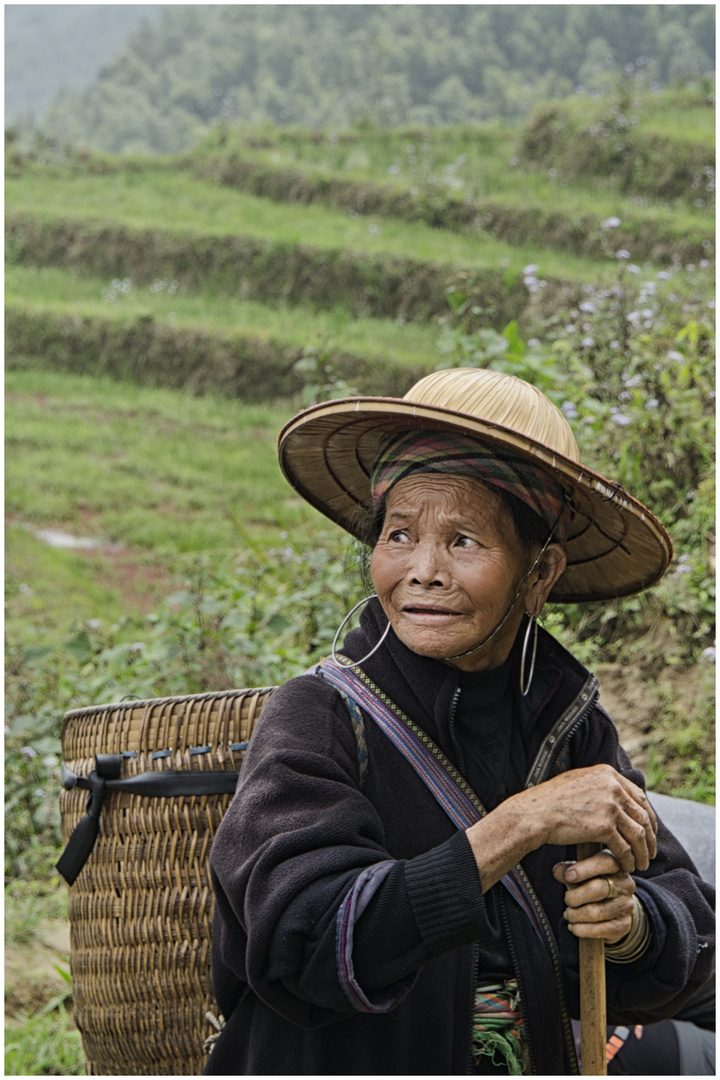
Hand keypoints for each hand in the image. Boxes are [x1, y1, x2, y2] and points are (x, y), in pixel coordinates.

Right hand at [465, 764, 656, 893]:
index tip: (648, 831)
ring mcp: (609, 805)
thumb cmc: (551, 801)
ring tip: (641, 864)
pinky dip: (627, 859)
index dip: (647, 817)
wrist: (534, 813)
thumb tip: (618, 795)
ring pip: (637, 833)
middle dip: (649, 837)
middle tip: (649, 852)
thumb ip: (600, 786)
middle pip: (642, 815)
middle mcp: (612, 786)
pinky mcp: (603, 826)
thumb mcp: (578, 782)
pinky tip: (626, 866)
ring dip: (642, 852)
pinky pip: (624, 847)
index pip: (639, 796)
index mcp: (607, 773)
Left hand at [553, 850, 635, 942]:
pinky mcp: (623, 925)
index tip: (568, 876)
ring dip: (575, 915)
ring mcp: (626, 905)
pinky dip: (581, 929)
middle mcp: (625, 884)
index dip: (584, 869)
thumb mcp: (582, 872)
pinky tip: (573, 926)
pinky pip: (599, 930)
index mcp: (616, 865)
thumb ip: (569, 870)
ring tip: (568, 914)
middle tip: (566, 899)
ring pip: (595, 912)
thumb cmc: (593, 883)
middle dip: (575, 896)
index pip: (605, 862)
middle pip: (597, 889)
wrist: (614, 908)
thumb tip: (558, 870)